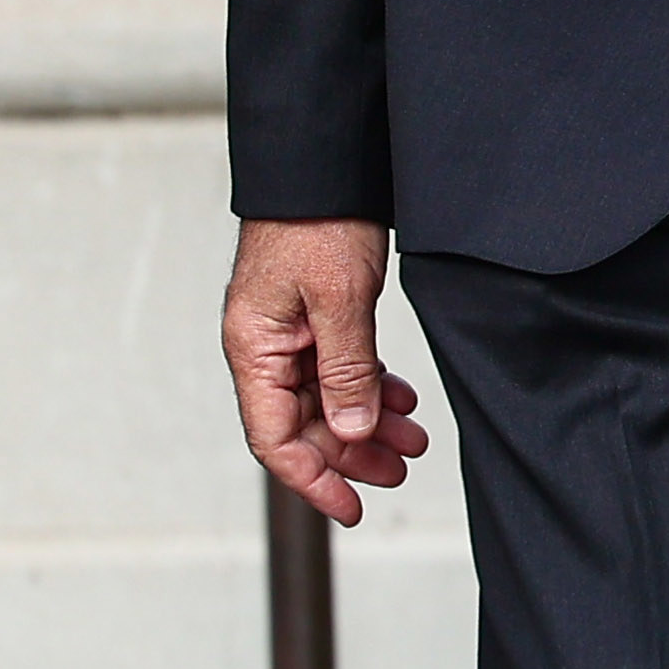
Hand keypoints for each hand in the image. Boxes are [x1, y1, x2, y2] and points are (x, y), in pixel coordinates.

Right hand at [222, 217, 427, 526]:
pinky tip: (402, 398)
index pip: (275, 437)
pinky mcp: (315, 313)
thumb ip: (346, 370)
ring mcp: (289, 331)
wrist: (325, 161)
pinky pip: (338, 366)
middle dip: (353, 451)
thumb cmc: (320, 221)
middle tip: (402, 467)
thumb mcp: (340, 300)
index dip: (313, 478)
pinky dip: (370, 385)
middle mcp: (264, 346)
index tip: (350, 507)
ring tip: (414, 438)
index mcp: (254, 349)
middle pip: (304, 422)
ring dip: (368, 420)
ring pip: (327, 396)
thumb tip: (351, 433)